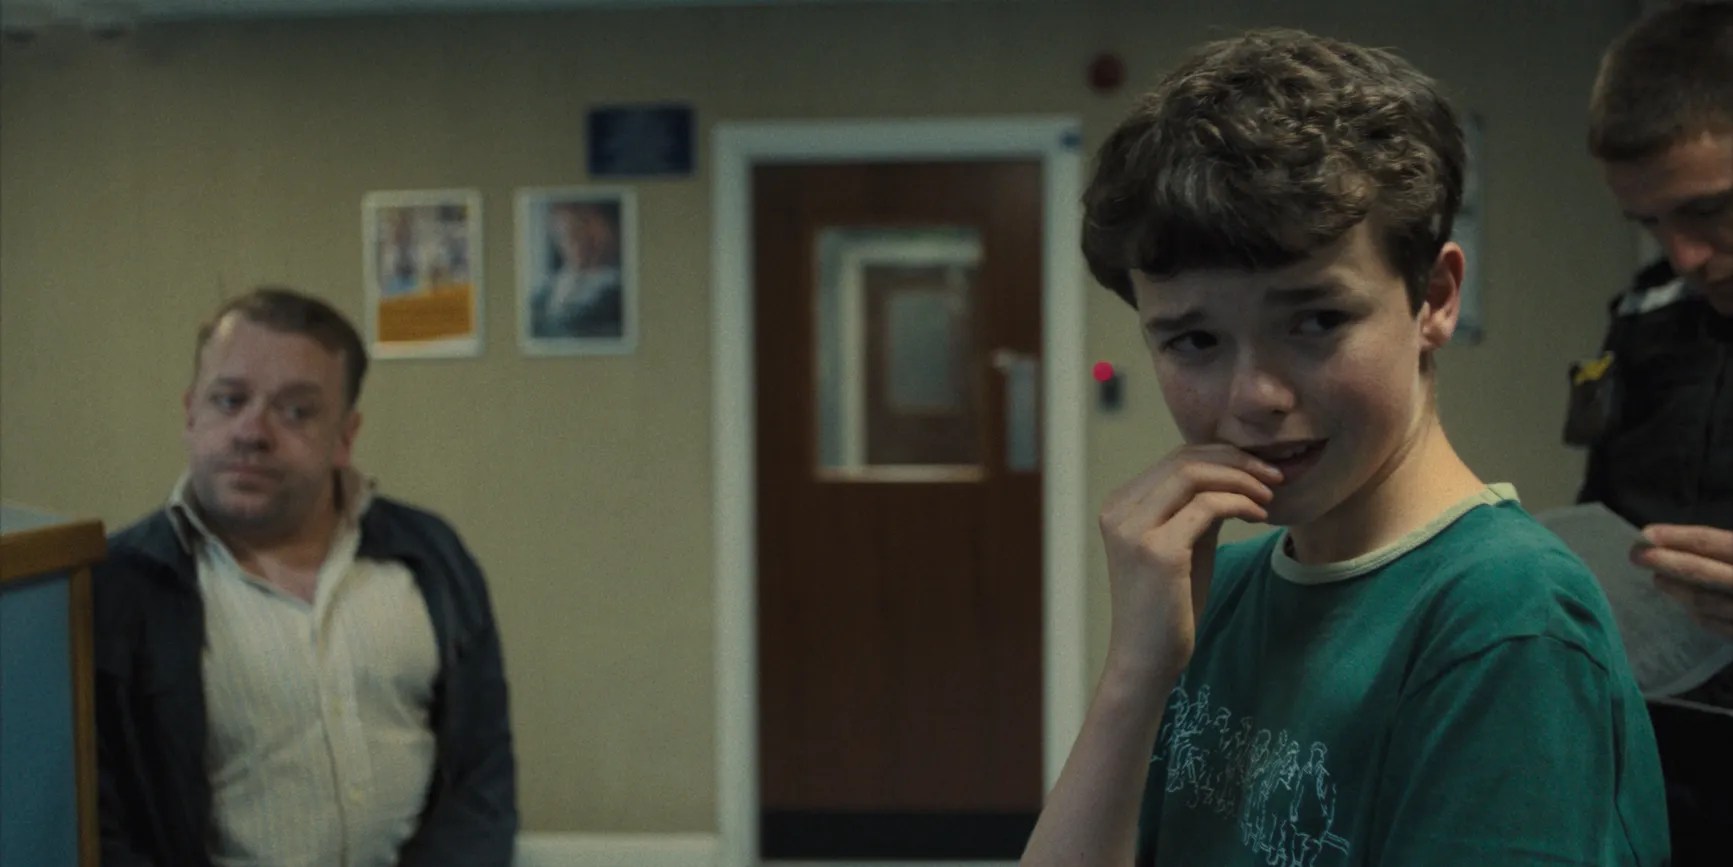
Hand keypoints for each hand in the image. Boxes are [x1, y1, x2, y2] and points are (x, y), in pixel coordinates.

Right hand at [1099, 444, 1281, 681]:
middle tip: (1274, 475)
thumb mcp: (1183, 545)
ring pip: (1193, 475)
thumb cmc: (1168, 607)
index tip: (1260, 469)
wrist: (1146, 659)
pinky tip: (1259, 515)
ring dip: (1241, 478)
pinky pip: (1206, 506)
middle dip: (1236, 460)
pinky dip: (1240, 502)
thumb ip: (1197, 508)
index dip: (1223, 456)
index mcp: (1119, 506)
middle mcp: (1119, 511)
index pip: (1175, 460)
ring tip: (1270, 493)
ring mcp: (1134, 529)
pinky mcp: (1157, 551)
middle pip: (1184, 460)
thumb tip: (1235, 474)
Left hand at [1631, 524, 1732, 638]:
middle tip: (1635, 555)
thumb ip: (1725, 547)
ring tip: (1657, 578)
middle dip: (1664, 562)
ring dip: (1676, 589)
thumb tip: (1689, 541)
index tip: (1646, 534)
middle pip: (1701, 572)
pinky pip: (1718, 626)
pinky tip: (1686, 605)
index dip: (1677, 537)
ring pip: (1704, 602)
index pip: (1711, 542)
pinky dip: (1698, 613)